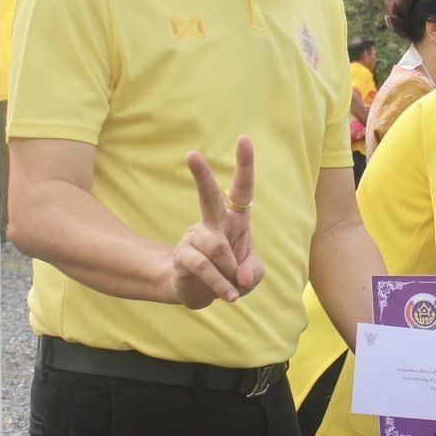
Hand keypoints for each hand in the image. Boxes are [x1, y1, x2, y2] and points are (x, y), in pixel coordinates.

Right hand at [172, 137, 264, 308]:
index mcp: (235, 220)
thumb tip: (239, 276)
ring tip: (235, 289)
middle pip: (208, 196)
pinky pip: (204, 267)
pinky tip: (230, 296)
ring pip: (215, 246)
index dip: (244, 166)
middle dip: (202, 176)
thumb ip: (251, 273)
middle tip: (191, 154)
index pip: (242, 189)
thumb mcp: (251, 276)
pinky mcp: (184, 257)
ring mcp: (196, 239)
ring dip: (230, 271)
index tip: (244, 139)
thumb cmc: (230, 276)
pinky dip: (221, 284)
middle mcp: (214, 224)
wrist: (200, 294)